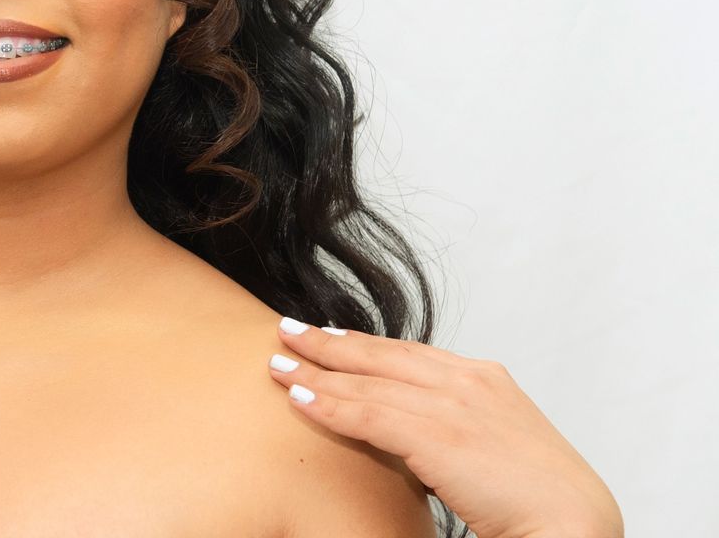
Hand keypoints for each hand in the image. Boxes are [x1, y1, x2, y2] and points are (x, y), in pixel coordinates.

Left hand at [266, 316, 622, 537]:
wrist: (573, 526)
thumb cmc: (541, 501)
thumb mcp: (497, 445)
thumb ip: (459, 427)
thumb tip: (422, 435)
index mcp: (486, 378)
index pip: (410, 353)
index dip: (364, 344)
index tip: (329, 336)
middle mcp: (467, 380)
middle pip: (381, 354)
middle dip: (329, 343)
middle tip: (288, 331)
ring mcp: (453, 403)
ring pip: (367, 380)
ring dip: (316, 370)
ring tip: (277, 363)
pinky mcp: (438, 435)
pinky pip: (368, 414)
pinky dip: (329, 405)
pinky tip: (299, 399)